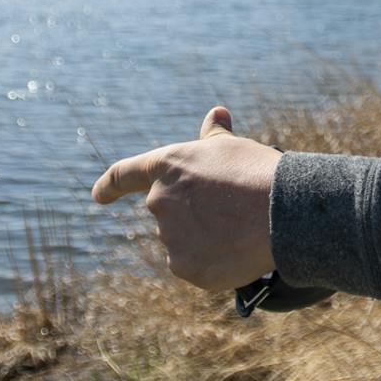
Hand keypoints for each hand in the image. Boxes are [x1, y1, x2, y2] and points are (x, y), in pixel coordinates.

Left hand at [90, 106, 279, 290]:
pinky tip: (237, 251)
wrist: (282, 211)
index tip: (98, 195)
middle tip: (230, 211)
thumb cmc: (257, 172)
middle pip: (168, 213)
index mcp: (167, 165)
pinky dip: (213, 262)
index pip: (125, 175)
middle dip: (192, 215)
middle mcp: (159, 201)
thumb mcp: (232, 147)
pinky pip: (195, 266)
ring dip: (204, 238)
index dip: (109, 185)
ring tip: (240, 229)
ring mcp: (170, 237)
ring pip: (183, 241)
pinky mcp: (185, 267)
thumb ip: (213, 137)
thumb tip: (216, 113)